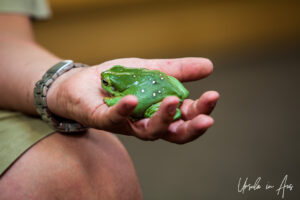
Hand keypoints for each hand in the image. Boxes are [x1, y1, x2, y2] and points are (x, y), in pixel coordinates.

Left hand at [47, 57, 218, 143]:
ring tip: (172, 102)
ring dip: (163, 119)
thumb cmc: (118, 80)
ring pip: (148, 132)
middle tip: (206, 118)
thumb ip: (177, 70)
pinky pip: (114, 119)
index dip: (200, 111)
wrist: (80, 81)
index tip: (213, 95)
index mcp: (159, 111)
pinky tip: (133, 99)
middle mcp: (145, 123)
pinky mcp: (102, 119)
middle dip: (191, 127)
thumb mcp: (151, 69)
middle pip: (173, 133)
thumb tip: (209, 66)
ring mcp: (125, 124)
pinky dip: (124, 110)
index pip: (185, 117)